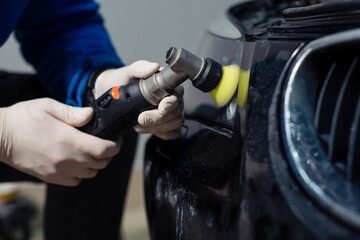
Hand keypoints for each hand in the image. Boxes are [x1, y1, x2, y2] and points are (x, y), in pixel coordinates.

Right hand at [0, 98, 120, 185]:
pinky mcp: (50, 178)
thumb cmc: (23, 118)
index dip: (115, 146)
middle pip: (100, 164)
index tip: (117, 141)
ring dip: (97, 165)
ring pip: (90, 174)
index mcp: (68, 140)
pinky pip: (76, 182)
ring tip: (93, 153)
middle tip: (107, 145)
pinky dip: (82, 174)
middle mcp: (65, 159)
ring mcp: (57, 171)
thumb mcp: (48, 106)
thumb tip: (91, 115)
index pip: (103, 150)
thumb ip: (73, 112)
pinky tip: (78, 162)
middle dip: (109, 155)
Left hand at [94, 60, 183, 139]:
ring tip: (138, 124)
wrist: (112, 96)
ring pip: (175, 123)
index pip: (177, 94)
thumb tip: (154, 66)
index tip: (161, 108)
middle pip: (176, 112)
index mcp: (167, 84)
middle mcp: (172, 98)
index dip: (170, 103)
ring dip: (156, 127)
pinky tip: (147, 129)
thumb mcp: (127, 72)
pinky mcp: (168, 125)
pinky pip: (173, 133)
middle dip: (158, 118)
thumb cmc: (122, 81)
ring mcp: (172, 112)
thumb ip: (140, 68)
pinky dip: (160, 133)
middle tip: (140, 118)